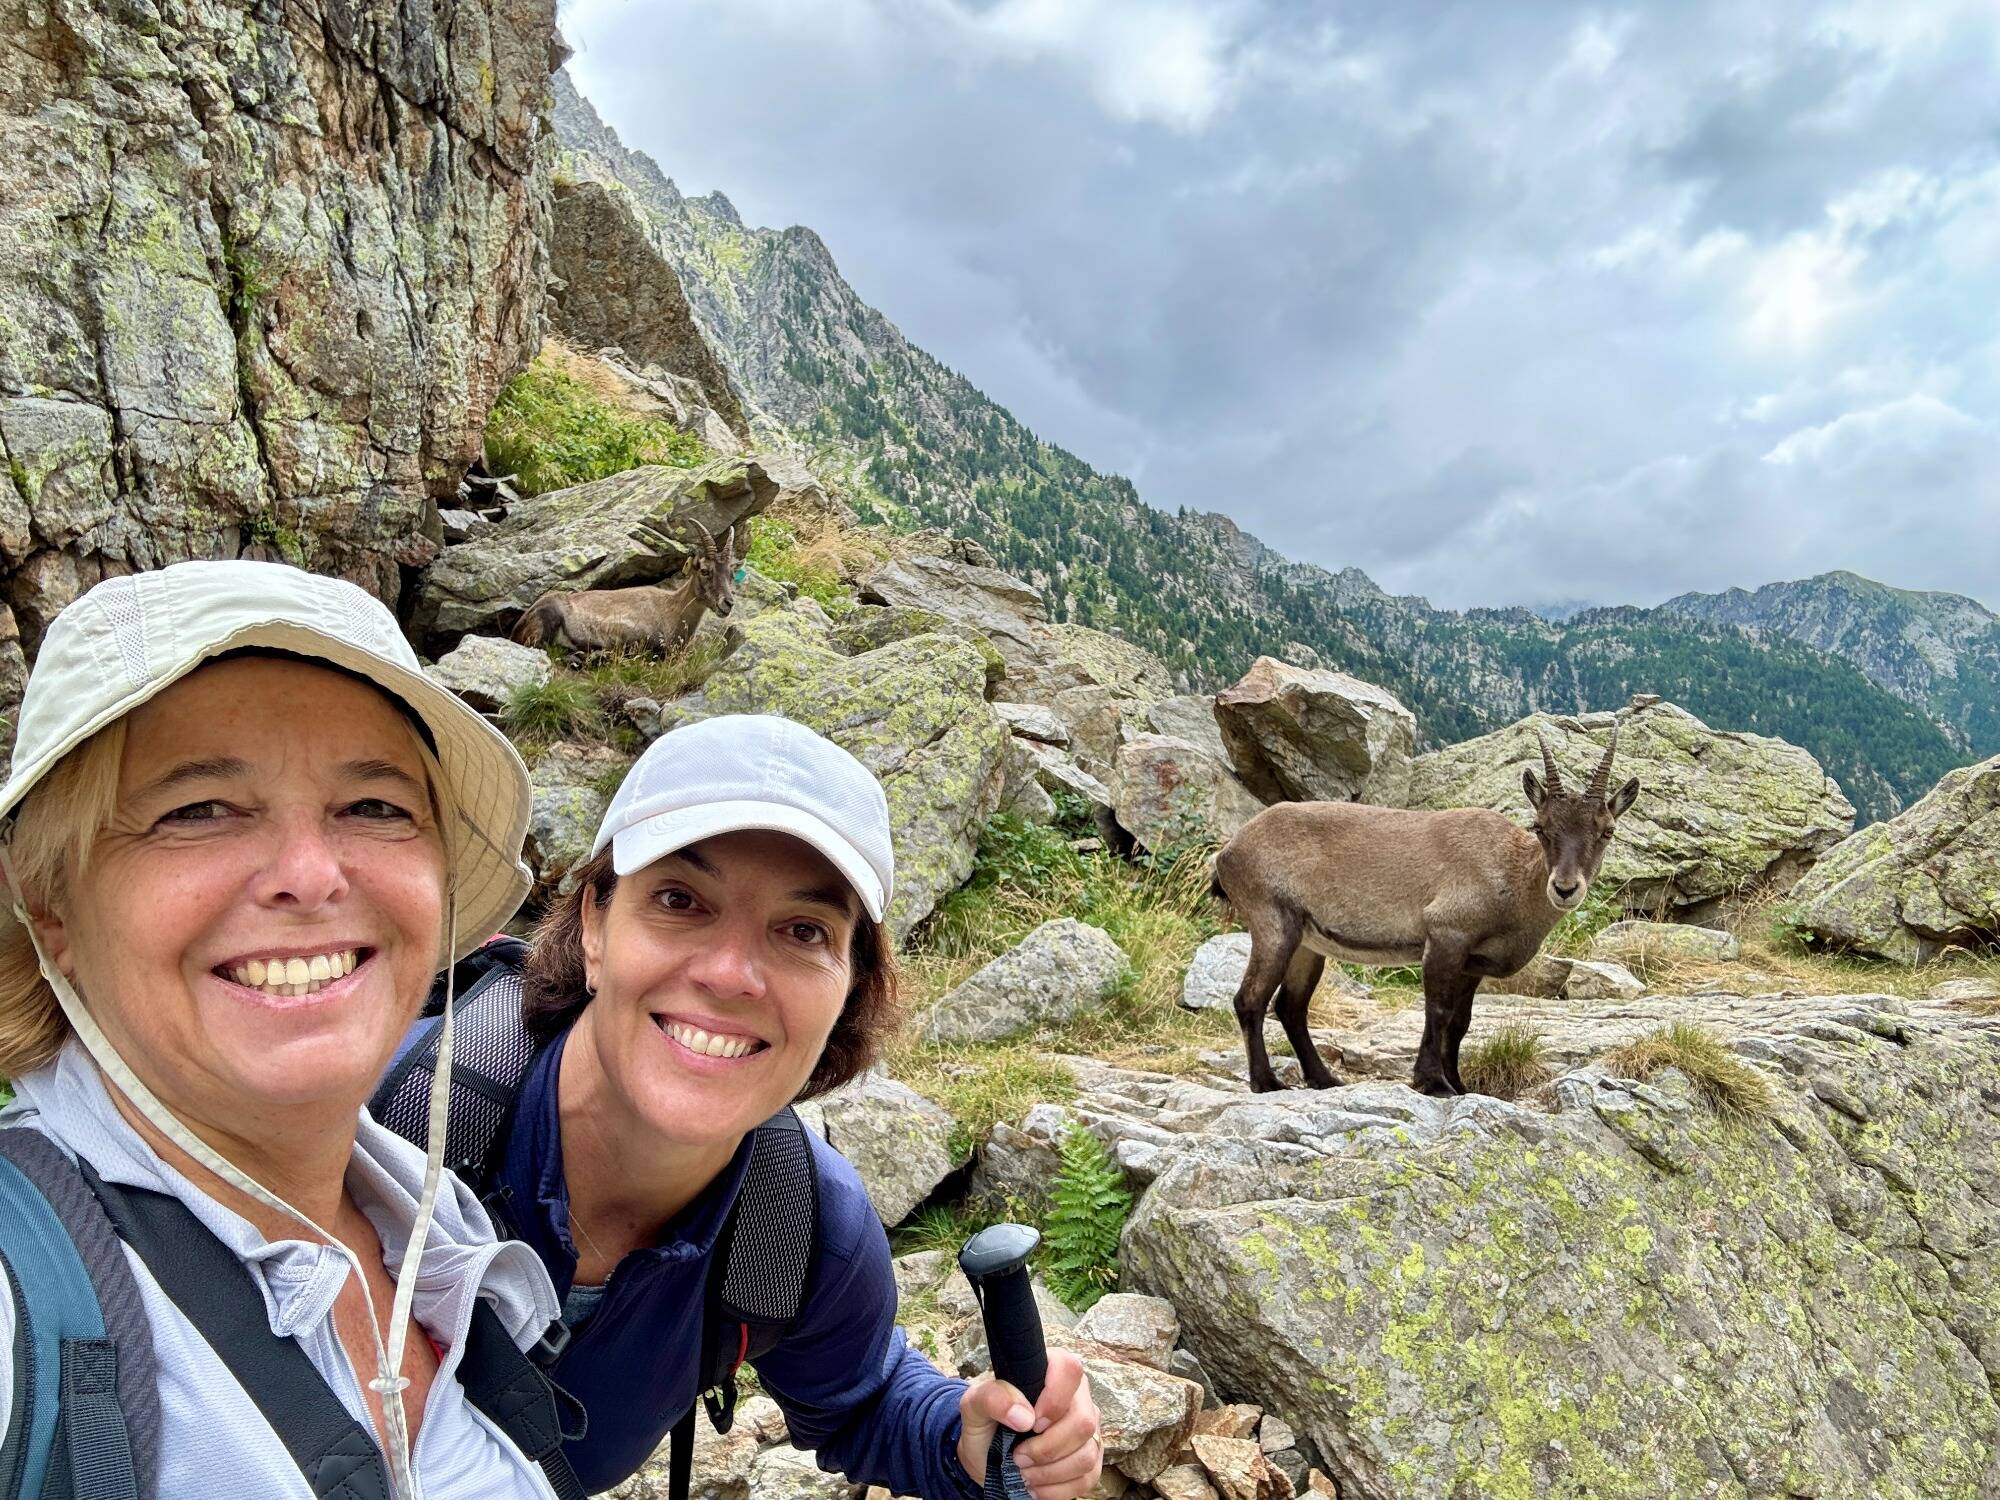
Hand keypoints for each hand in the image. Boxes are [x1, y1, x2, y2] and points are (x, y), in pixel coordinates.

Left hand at [956, 1349, 1101, 1499]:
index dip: (1053, 1400)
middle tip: (1019, 1457)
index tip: (1030, 1423)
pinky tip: (1036, 1485)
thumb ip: (992, 1398)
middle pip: (1083, 1421)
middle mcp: (1077, 1396)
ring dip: (1050, 1472)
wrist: (987, 1458)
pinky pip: (1088, 1478)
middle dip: (1047, 1449)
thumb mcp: (974, 1406)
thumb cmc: (985, 1425)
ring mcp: (1088, 1428)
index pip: (1070, 1369)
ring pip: (1087, 1454)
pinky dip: (1057, 1489)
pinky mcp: (1091, 1458)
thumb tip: (1024, 1415)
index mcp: (1051, 1369)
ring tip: (1025, 1473)